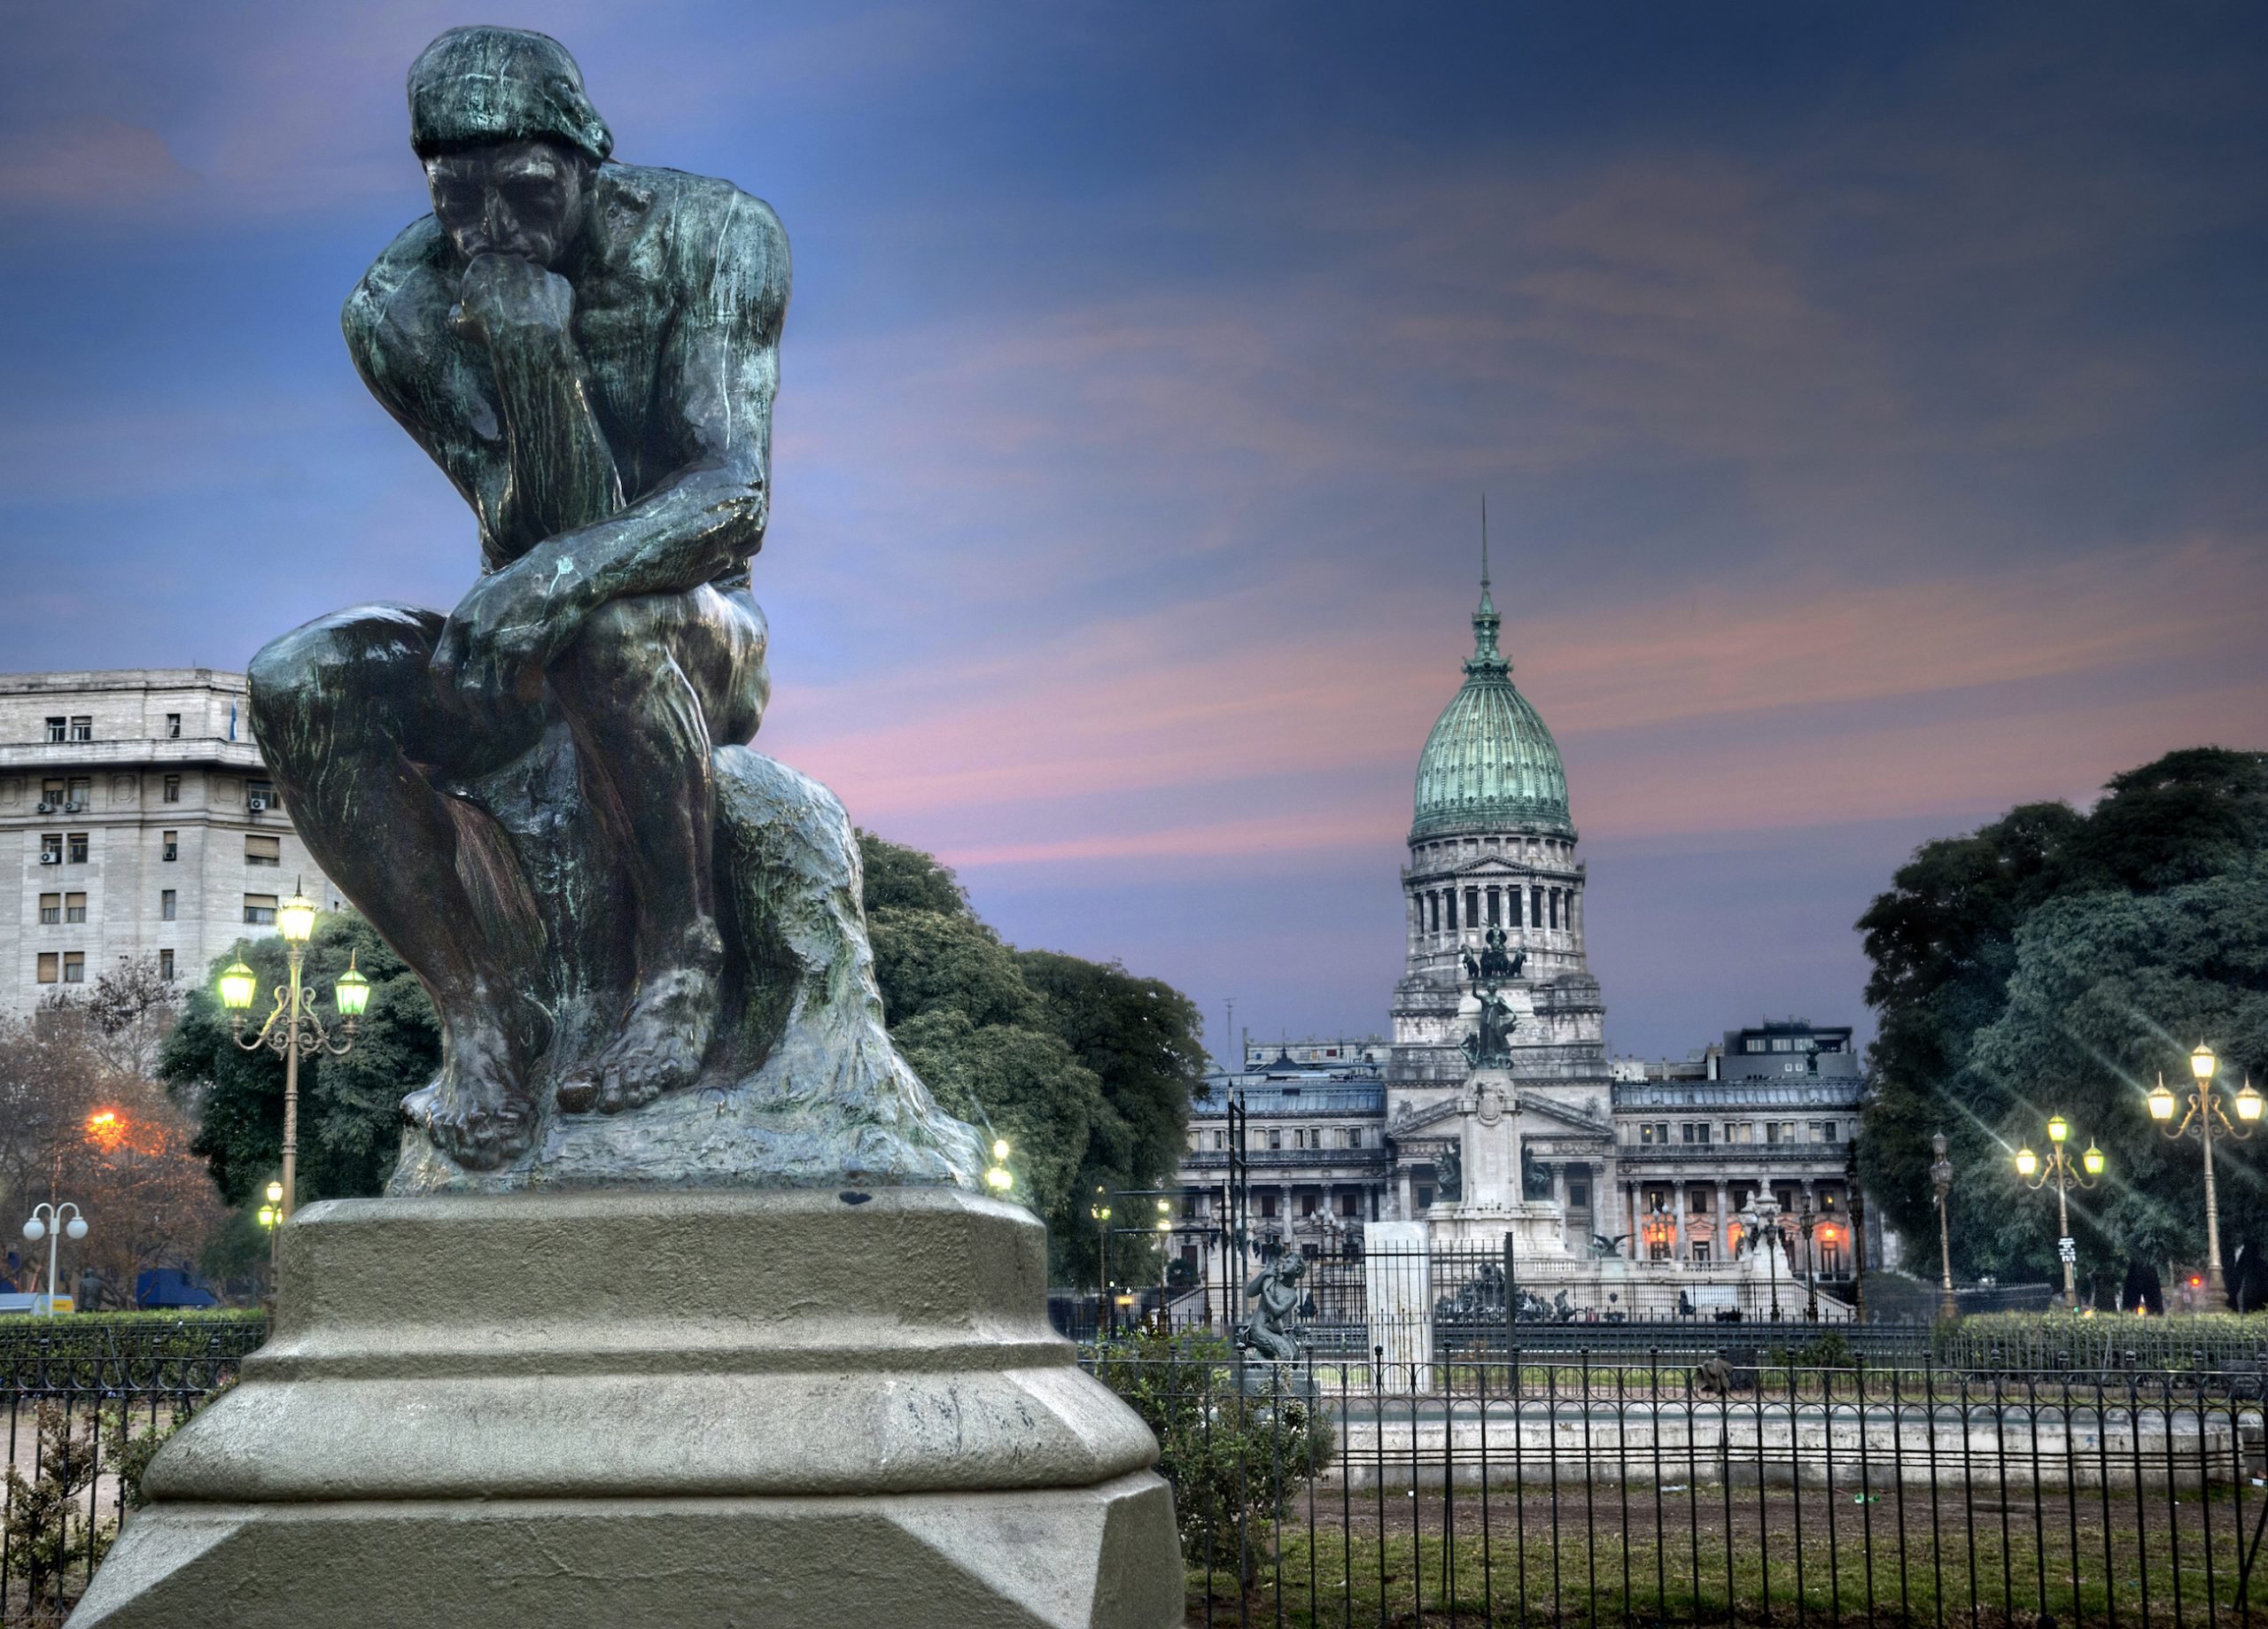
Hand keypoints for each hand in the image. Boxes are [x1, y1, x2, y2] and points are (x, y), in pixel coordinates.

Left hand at [433, 558, 578, 710]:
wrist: (561, 568)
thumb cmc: (525, 584)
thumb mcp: (484, 597)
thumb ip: (469, 626)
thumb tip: (461, 660)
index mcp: (460, 622)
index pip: (442, 671)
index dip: (449, 697)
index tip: (461, 710)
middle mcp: (477, 634)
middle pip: (468, 691)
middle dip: (479, 715)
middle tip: (491, 724)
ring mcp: (504, 643)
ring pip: (496, 698)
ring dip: (505, 715)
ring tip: (514, 718)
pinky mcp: (533, 650)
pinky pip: (524, 692)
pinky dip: (528, 704)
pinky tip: (535, 702)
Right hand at [451, 253, 574, 348]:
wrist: (527, 344)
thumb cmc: (489, 333)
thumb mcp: (459, 323)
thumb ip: (455, 310)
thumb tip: (458, 309)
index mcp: (484, 262)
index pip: (482, 274)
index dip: (482, 293)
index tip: (485, 309)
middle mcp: (514, 260)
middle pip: (509, 274)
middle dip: (508, 289)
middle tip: (510, 314)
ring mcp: (541, 271)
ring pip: (534, 281)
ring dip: (532, 295)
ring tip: (529, 319)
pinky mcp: (562, 284)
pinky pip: (556, 292)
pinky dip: (553, 303)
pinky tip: (546, 320)